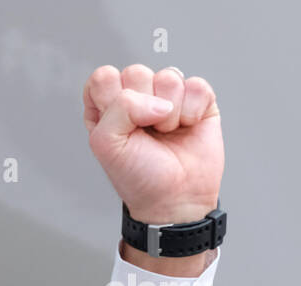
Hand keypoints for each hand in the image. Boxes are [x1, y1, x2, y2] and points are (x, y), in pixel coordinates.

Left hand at [83, 64, 222, 224]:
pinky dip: (192, 111)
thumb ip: (119, 109)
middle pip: (136, 72)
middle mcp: (136, 98)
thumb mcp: (106, 145)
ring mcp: (167, 97)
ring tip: (166, 133)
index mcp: (107, 108)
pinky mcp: (197, 99)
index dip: (112, 98)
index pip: (103, 77)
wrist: (175, 198)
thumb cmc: (137, 176)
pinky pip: (197, 85)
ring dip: (169, 113)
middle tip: (145, 132)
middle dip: (142, 106)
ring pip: (168, 76)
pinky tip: (187, 127)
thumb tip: (158, 101)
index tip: (119, 126)